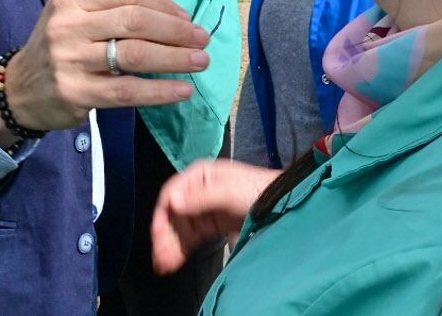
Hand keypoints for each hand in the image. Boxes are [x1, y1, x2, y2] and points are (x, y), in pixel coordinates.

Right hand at [0, 0, 209, 141]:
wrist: (20, 90)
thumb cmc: (56, 42)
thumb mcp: (70, 7)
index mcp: (70, 0)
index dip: (162, 4)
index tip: (186, 17)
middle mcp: (68, 27)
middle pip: (134, 22)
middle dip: (175, 30)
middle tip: (202, 39)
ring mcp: (71, 61)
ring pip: (134, 55)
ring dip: (175, 58)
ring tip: (201, 61)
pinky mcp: (77, 93)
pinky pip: (126, 91)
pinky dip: (159, 91)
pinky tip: (182, 90)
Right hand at [150, 159, 279, 274]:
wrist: (283, 204)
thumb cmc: (257, 191)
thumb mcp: (228, 191)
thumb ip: (201, 197)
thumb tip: (173, 203)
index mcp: (199, 175)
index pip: (172, 193)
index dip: (163, 214)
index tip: (159, 235)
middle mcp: (198, 190)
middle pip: (174, 213)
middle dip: (166, 236)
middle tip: (161, 257)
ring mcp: (204, 208)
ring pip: (180, 228)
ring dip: (171, 245)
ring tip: (165, 265)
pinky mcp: (212, 224)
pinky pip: (191, 237)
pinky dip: (182, 248)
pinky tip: (174, 261)